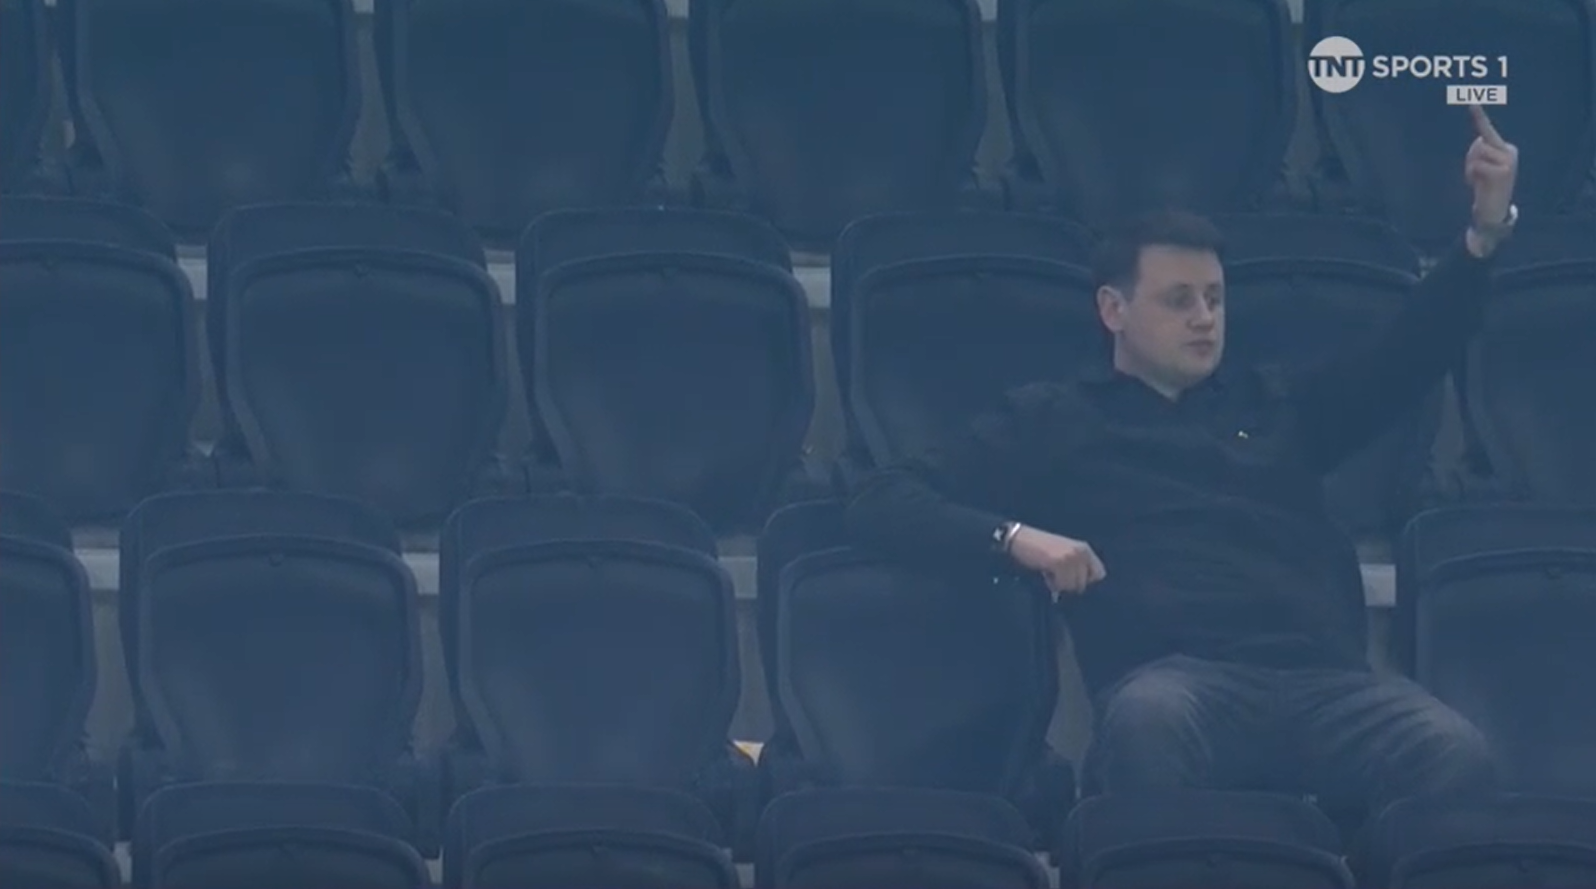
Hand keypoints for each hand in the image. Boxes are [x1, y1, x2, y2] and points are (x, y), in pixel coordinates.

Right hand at [1007, 525, 1106, 597]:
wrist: (1019, 539)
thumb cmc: (1039, 547)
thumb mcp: (1064, 553)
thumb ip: (1077, 566)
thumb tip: (1082, 589)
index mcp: (1084, 549)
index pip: (1099, 574)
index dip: (1086, 582)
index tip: (1073, 583)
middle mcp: (1081, 552)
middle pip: (1085, 583)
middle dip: (1071, 585)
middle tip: (1056, 577)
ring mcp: (1071, 557)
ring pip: (1073, 586)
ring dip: (1060, 585)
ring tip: (1049, 574)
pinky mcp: (1059, 563)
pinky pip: (1062, 585)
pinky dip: (1052, 584)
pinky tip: (1045, 574)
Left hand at [1464, 104, 1517, 250]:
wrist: (1493, 211)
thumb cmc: (1485, 187)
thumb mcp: (1482, 167)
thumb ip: (1480, 152)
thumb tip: (1479, 143)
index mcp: (1505, 148)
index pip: (1487, 130)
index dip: (1479, 116)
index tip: (1471, 101)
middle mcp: (1510, 151)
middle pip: (1477, 143)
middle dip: (1470, 159)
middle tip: (1476, 176)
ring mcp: (1508, 160)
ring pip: (1476, 154)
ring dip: (1471, 168)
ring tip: (1479, 180)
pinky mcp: (1503, 170)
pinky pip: (1477, 165)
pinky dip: (1473, 175)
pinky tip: (1480, 184)